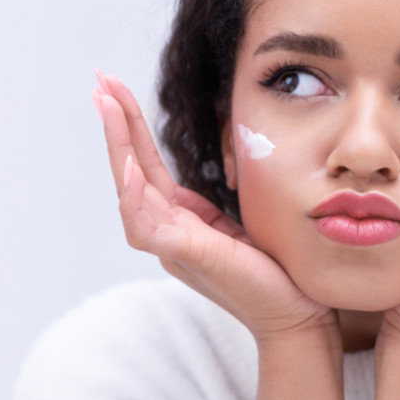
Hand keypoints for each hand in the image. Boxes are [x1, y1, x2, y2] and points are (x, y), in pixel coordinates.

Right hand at [93, 71, 335, 340]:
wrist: (300, 319)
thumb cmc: (278, 274)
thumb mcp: (243, 224)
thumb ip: (216, 207)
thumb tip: (206, 177)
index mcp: (180, 222)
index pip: (147, 166)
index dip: (131, 128)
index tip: (116, 88)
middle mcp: (169, 233)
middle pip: (130, 171)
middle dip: (115, 124)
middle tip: (99, 80)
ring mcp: (176, 246)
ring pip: (130, 193)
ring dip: (118, 147)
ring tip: (108, 104)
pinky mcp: (191, 257)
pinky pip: (148, 225)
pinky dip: (134, 195)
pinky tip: (130, 164)